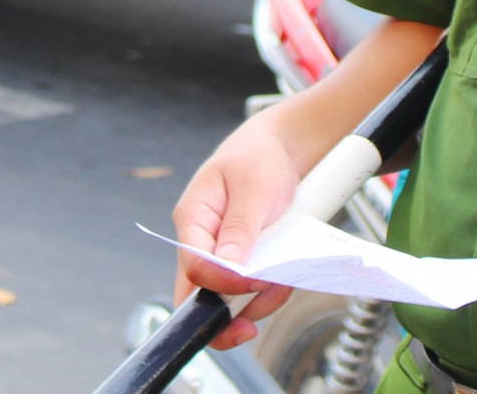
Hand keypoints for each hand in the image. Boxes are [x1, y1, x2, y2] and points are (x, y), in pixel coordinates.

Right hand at [170, 117, 300, 347]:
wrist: (278, 149)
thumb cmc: (259, 158)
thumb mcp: (254, 186)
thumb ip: (240, 227)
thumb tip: (228, 268)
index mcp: (193, 218)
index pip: (194, 266)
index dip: (221, 284)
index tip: (255, 283)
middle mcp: (200, 241)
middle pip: (197, 295)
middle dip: (225, 316)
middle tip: (250, 328)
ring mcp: (219, 254)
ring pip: (224, 301)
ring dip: (255, 304)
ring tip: (282, 285)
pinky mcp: (239, 262)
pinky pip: (247, 292)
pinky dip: (267, 294)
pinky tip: (283, 280)